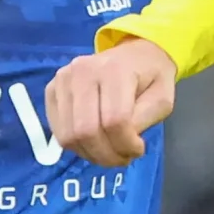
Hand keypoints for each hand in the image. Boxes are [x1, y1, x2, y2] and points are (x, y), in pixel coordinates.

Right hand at [46, 38, 178, 166]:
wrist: (134, 54)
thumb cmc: (151, 77)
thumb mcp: (162, 98)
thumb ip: (144, 119)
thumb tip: (121, 140)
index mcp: (115, 70)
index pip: (114, 121)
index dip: (126, 145)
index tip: (138, 150)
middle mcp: (82, 71)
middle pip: (86, 131)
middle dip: (106, 156)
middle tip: (122, 159)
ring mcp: (63, 79)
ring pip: (68, 136)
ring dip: (91, 154)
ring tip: (109, 152)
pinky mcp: (51, 90)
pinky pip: (58, 131)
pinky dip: (76, 146)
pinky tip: (94, 143)